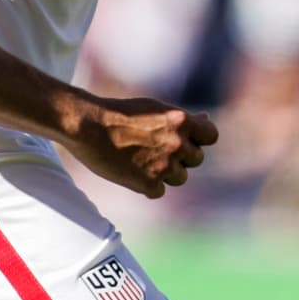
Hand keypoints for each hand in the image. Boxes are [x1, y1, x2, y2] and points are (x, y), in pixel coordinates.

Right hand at [69, 95, 218, 198]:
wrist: (87, 125)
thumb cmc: (118, 113)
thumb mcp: (154, 108)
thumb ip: (180, 118)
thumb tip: (204, 117)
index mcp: (181, 121)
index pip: (211, 136)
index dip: (199, 139)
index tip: (187, 140)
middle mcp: (177, 143)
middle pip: (196, 159)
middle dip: (181, 157)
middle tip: (156, 150)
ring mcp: (164, 165)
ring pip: (180, 178)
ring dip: (166, 173)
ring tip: (141, 161)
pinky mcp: (148, 184)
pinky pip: (159, 192)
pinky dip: (147, 186)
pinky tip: (131, 172)